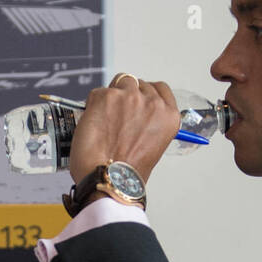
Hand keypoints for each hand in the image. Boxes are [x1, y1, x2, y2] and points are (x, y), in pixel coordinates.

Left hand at [69, 74, 179, 188]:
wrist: (109, 178)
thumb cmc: (127, 172)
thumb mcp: (153, 147)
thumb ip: (148, 124)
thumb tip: (134, 115)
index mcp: (169, 116)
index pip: (159, 88)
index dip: (144, 93)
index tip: (136, 100)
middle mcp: (152, 103)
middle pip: (138, 84)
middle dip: (126, 96)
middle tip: (115, 116)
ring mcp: (129, 97)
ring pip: (119, 82)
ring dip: (111, 96)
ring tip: (104, 118)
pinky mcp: (106, 96)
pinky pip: (98, 92)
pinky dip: (93, 104)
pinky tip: (93, 123)